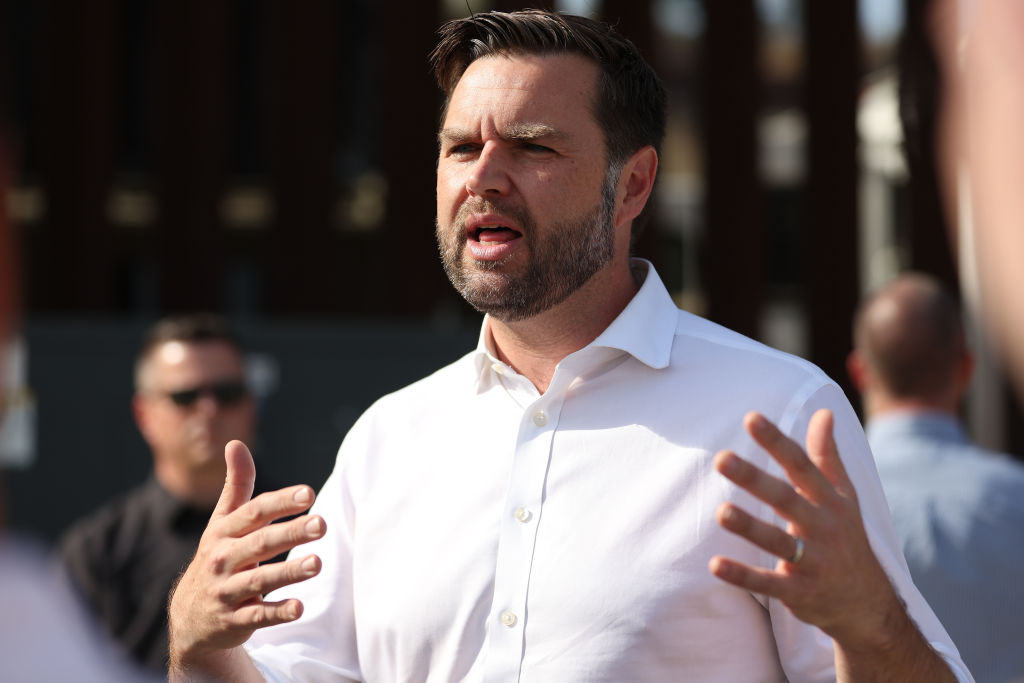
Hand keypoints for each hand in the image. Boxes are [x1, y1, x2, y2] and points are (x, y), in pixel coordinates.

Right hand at [168, 440, 326, 675]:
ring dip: (289, 571)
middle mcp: (223, 559)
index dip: (281, 502)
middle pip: (260, 543)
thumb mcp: (222, 522)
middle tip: (322, 524)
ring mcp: (227, 590)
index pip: (255, 512)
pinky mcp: (234, 620)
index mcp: (223, 531)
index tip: (309, 493)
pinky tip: (300, 607)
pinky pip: (257, 616)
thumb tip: (236, 443)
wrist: (190, 617)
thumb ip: (236, 485)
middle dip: (291, 533)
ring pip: (259, 579)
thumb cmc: (218, 557)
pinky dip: (277, 612)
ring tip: (318, 563)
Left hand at [708, 409, 900, 648]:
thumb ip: (827, 456)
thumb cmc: (846, 538)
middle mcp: (822, 527)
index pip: (801, 464)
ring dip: (749, 527)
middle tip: (721, 458)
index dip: (777, 441)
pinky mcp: (799, 592)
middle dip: (754, 478)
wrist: (867, 603)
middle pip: (785, 498)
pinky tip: (714, 565)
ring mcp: (812, 561)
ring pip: (778, 541)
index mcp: (829, 501)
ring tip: (720, 511)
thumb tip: (823, 412)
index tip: (751, 418)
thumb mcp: (844, 496)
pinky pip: (768, 583)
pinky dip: (742, 576)